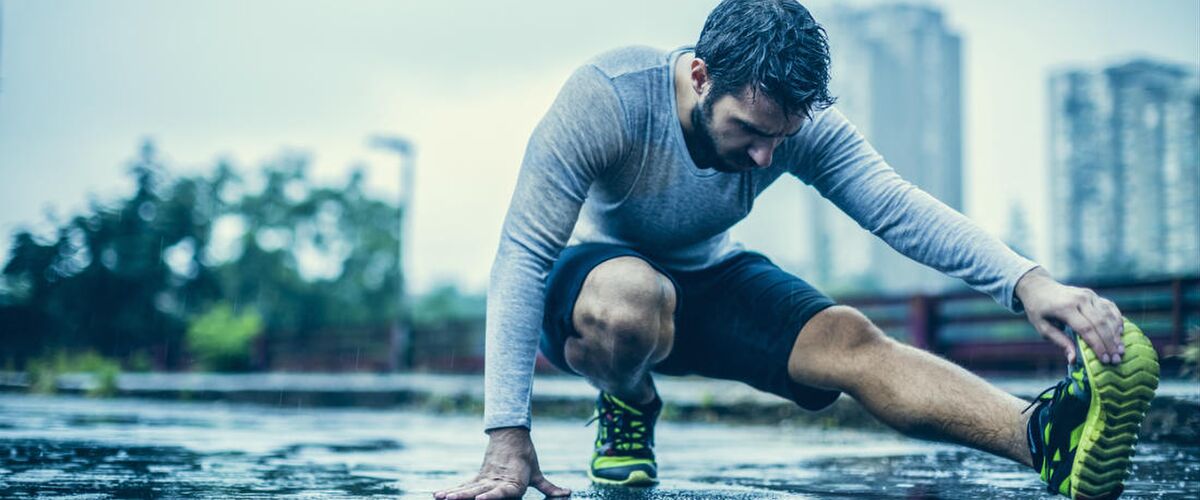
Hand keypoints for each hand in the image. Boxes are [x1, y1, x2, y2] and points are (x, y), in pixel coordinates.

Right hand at [434, 426, 570, 499]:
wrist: (511, 435)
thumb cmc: (526, 457)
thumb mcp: (537, 473)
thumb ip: (550, 488)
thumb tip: (567, 493)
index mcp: (513, 482)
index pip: (502, 491)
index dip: (492, 495)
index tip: (482, 498)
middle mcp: (496, 481)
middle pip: (479, 490)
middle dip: (465, 497)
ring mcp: (485, 478)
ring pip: (468, 487)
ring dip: (454, 493)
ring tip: (441, 498)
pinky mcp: (478, 476)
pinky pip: (463, 485)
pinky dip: (451, 490)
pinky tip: (438, 495)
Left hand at [1014, 266, 1124, 364]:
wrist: (1038, 287)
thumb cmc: (1039, 310)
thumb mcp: (1042, 327)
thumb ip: (1060, 341)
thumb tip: (1073, 359)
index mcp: (1065, 308)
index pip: (1086, 329)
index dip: (1097, 345)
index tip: (1105, 360)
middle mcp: (1080, 299)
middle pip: (1100, 323)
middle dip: (1110, 343)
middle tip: (1116, 359)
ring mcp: (1088, 295)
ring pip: (1108, 316)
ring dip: (1116, 334)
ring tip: (1120, 350)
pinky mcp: (1093, 294)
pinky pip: (1109, 307)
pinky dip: (1117, 320)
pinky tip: (1120, 334)